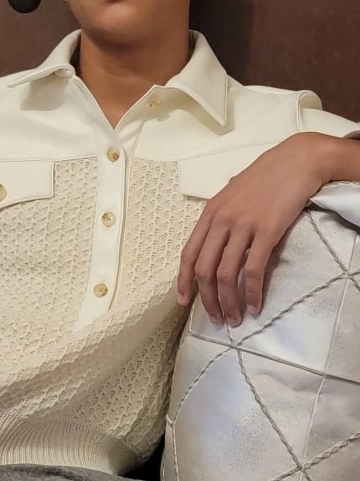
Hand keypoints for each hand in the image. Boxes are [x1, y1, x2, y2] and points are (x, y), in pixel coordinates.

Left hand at [177, 132, 341, 325]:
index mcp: (210, 212)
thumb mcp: (233, 193)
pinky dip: (251, 293)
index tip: (184, 302)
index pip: (188, 253)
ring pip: (225, 274)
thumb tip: (217, 241)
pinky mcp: (266, 231)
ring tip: (235, 319)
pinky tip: (255, 306)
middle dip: (207, 299)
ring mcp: (243, 225)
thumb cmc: (265, 177)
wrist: (296, 161)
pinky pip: (253, 270)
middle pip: (203, 269)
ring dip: (228, 302)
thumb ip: (222, 217)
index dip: (183, 281)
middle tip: (216, 319)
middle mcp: (222, 219)